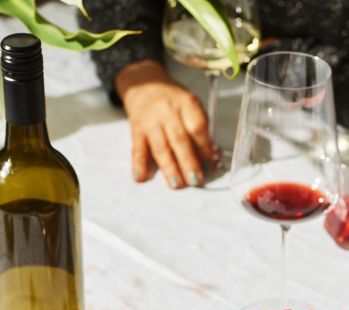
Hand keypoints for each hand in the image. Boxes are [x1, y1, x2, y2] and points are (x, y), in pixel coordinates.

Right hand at [115, 60, 213, 188]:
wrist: (143, 84)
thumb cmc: (173, 100)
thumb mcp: (190, 106)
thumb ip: (200, 129)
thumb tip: (211, 157)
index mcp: (186, 103)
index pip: (197, 128)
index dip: (205, 148)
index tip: (212, 165)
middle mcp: (167, 111)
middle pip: (179, 139)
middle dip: (188, 162)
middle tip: (195, 180)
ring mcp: (150, 121)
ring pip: (160, 147)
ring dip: (169, 168)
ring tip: (176, 185)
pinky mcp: (136, 129)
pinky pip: (137, 149)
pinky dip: (138, 165)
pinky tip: (141, 178)